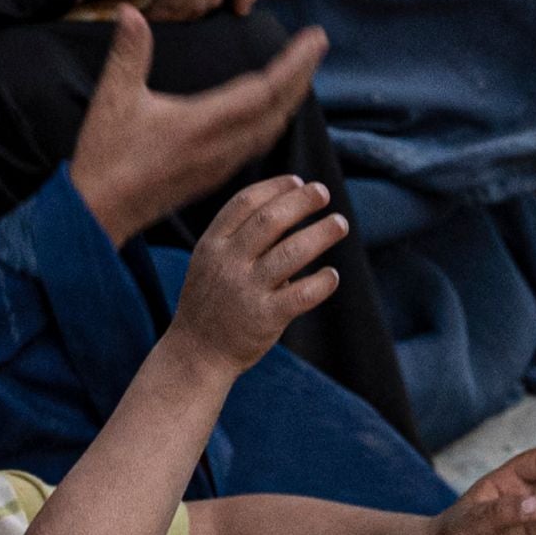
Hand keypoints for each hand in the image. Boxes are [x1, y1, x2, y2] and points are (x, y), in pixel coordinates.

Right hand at [67, 5, 326, 243]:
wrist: (100, 213)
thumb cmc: (106, 156)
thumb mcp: (112, 99)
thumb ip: (128, 53)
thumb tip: (129, 11)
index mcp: (203, 124)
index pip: (264, 90)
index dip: (294, 63)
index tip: (315, 38)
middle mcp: (221, 147)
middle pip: (278, 109)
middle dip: (302, 75)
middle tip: (318, 45)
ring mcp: (220, 165)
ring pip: (271, 130)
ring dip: (291, 98)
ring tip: (303, 72)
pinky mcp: (214, 176)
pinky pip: (257, 145)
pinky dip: (274, 121)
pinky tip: (272, 112)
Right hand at [162, 173, 349, 372]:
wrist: (196, 353)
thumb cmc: (211, 301)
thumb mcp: (210, 262)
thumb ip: (240, 238)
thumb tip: (288, 207)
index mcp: (212, 245)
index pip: (245, 203)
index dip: (274, 187)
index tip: (297, 181)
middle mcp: (228, 263)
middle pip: (270, 220)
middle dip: (301, 201)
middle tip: (323, 192)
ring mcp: (246, 291)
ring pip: (291, 253)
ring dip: (320, 234)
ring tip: (340, 223)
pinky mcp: (265, 318)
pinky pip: (301, 294)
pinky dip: (322, 282)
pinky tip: (332, 275)